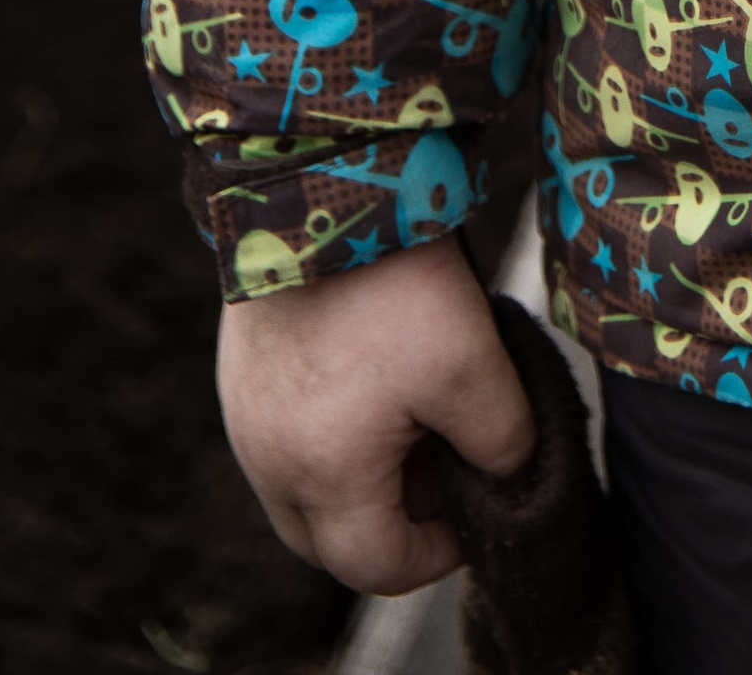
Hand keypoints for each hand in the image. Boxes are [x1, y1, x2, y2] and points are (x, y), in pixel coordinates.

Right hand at [216, 237, 536, 597]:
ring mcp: (246, 418)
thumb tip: (509, 473)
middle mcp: (268, 461)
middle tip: (445, 466)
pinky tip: (377, 379)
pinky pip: (286, 437)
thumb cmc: (392, 284)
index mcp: (321, 476)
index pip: (377, 565)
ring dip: (363, 476)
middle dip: (394, 522)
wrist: (320, 186)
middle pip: (331, 539)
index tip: (479, 506)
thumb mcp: (471, 367)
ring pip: (305, 489)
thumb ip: (502, 441)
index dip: (439, 551)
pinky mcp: (242, 374)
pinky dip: (332, 434)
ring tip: (417, 417)